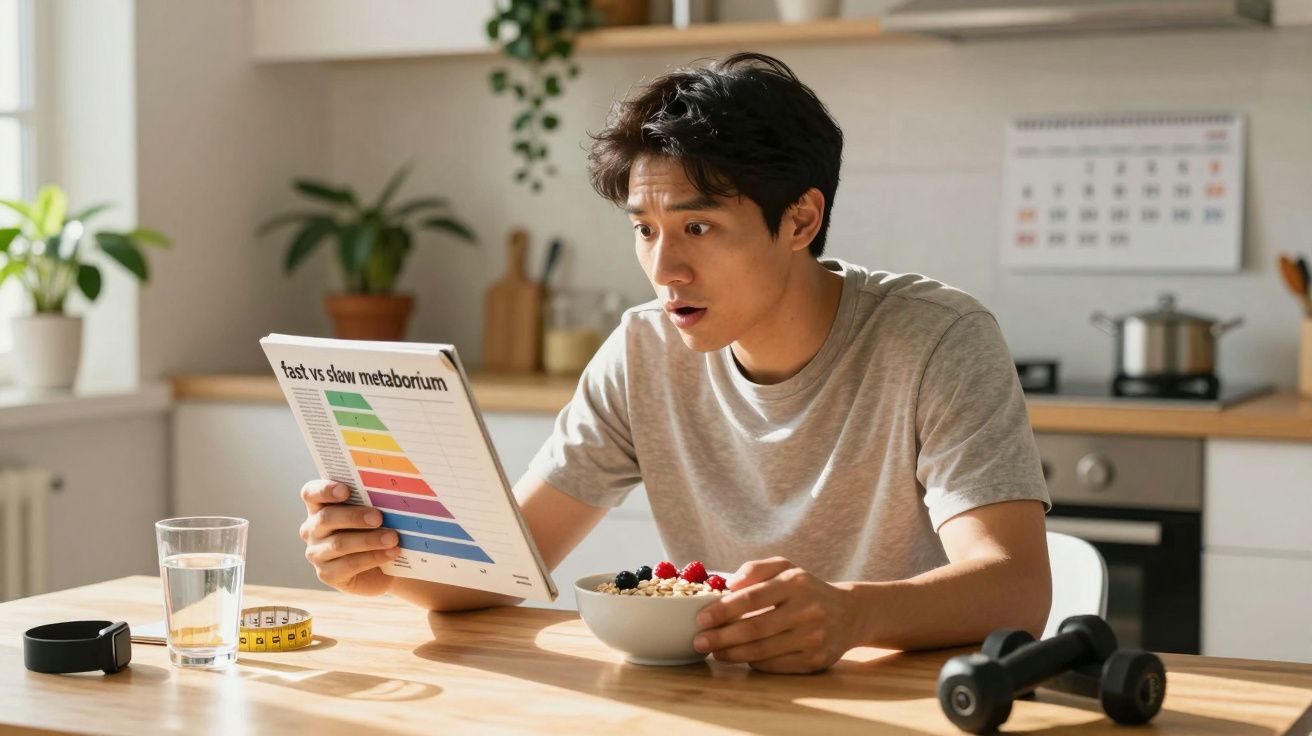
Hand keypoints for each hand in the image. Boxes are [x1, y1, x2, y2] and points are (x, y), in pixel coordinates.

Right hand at [299, 479, 399, 596]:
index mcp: (319, 506)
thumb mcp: (372, 513)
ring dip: (369, 540)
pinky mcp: (327, 574)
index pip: (311, 493)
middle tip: (379, 518)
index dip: (325, 490)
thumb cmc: (374, 530)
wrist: (382, 567)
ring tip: (392, 538)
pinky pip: (349, 565)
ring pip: (339, 543)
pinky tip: (391, 552)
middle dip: (354, 516)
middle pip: (326, 518)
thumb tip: (390, 493)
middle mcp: (312, 529)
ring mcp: (316, 553)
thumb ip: (372, 502)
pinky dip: (373, 557)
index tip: (346, 490)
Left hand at [692, 557, 859, 673]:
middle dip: (722, 637)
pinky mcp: (815, 661)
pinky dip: (753, 662)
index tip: (701, 618)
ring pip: (762, 651)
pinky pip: (775, 665)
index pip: (753, 597)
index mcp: (796, 583)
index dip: (723, 610)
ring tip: (714, 651)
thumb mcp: (786, 568)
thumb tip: (729, 584)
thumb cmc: (807, 589)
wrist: (850, 614)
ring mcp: (813, 638)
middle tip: (699, 641)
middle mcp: (807, 610)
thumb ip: (756, 570)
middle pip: (755, 628)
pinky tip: (741, 656)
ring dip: (732, 653)